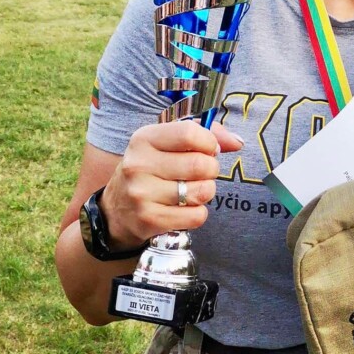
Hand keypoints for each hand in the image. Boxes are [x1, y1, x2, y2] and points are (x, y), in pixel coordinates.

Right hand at [99, 121, 242, 248]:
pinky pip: (196, 216)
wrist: (116, 211)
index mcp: (144, 139)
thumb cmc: (150, 171)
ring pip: (202, 192)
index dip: (209, 142)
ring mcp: (141, 194)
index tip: (207, 150)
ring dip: (205, 192)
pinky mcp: (149, 220)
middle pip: (200, 165)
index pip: (190, 133)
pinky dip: (198, 214)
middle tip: (201, 174)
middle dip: (210, 170)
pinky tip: (183, 209)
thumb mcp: (166, 145)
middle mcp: (138, 165)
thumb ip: (204, 135)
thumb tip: (237, 143)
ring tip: (191, 191)